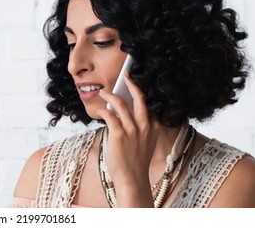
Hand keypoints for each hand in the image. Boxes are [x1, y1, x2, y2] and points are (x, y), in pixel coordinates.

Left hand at [96, 72, 164, 206]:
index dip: (142, 90)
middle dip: (132, 83)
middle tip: (125, 75)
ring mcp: (132, 130)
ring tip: (103, 92)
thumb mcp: (144, 142)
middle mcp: (145, 125)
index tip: (135, 81)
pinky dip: (104, 110)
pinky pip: (109, 115)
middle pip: (140, 97)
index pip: (150, 102)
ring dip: (110, 94)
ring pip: (120, 103)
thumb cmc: (135, 161)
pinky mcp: (119, 135)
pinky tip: (101, 110)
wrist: (132, 179)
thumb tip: (122, 110)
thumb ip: (139, 126)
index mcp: (153, 126)